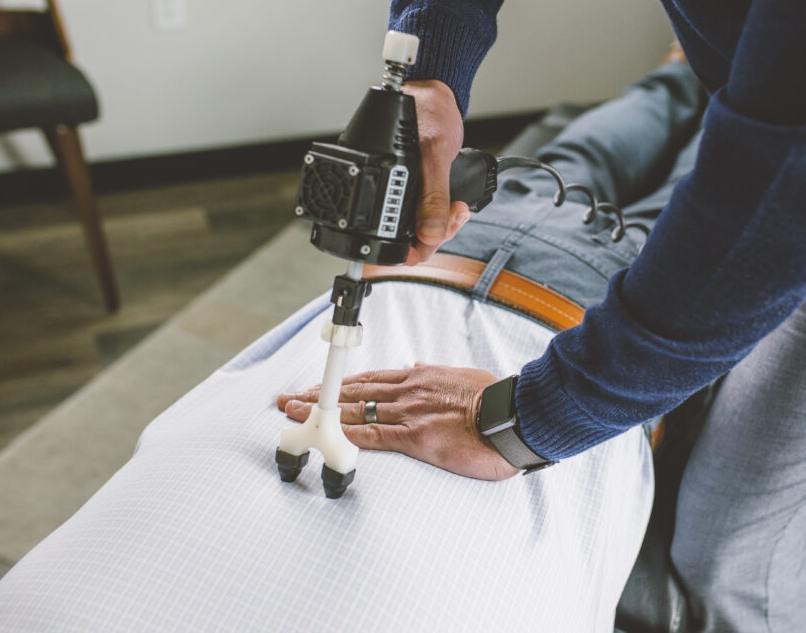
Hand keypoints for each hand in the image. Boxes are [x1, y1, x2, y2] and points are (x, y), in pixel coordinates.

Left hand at [277, 363, 519, 480]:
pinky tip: (325, 436)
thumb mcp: (463, 377)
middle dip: (318, 395)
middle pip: (353, 392)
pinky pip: (373, 436)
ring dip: (321, 412)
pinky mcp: (416, 438)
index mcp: (421, 377)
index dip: (340, 384)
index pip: (370, 379)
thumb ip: (438, 375)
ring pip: (355, 410)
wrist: (515, 416)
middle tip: (290, 399)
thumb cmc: (497, 400)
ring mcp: (410, 414)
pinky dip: (345, 435)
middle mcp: (409, 391)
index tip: (320, 387)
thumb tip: (420, 368)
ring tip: (294, 414)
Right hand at [402, 80, 471, 264]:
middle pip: (405, 237)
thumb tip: (430, 233)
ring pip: (417, 227)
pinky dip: (441, 213)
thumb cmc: (430, 112)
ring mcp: (399, 188)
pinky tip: (454, 205)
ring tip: (458, 210)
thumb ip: (433, 197)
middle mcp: (386, 187)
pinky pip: (424, 212)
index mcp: (381, 180)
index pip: (389, 237)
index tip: (438, 236)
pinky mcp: (412, 185)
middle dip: (435, 234)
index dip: (414, 247)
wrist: (438, 92)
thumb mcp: (436, 156)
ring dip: (441, 224)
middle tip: (455, 215)